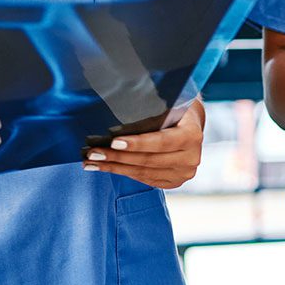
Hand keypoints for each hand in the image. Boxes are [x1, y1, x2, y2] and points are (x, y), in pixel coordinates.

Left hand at [82, 100, 204, 187]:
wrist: (190, 123)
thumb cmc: (173, 109)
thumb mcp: (168, 103)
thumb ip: (152, 111)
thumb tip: (117, 111)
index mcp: (192, 135)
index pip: (162, 142)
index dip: (137, 143)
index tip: (113, 142)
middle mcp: (191, 158)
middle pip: (148, 160)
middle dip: (117, 157)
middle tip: (93, 152)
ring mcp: (183, 173)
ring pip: (143, 172)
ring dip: (115, 167)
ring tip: (92, 162)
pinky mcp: (174, 181)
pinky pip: (145, 179)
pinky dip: (123, 173)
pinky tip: (106, 167)